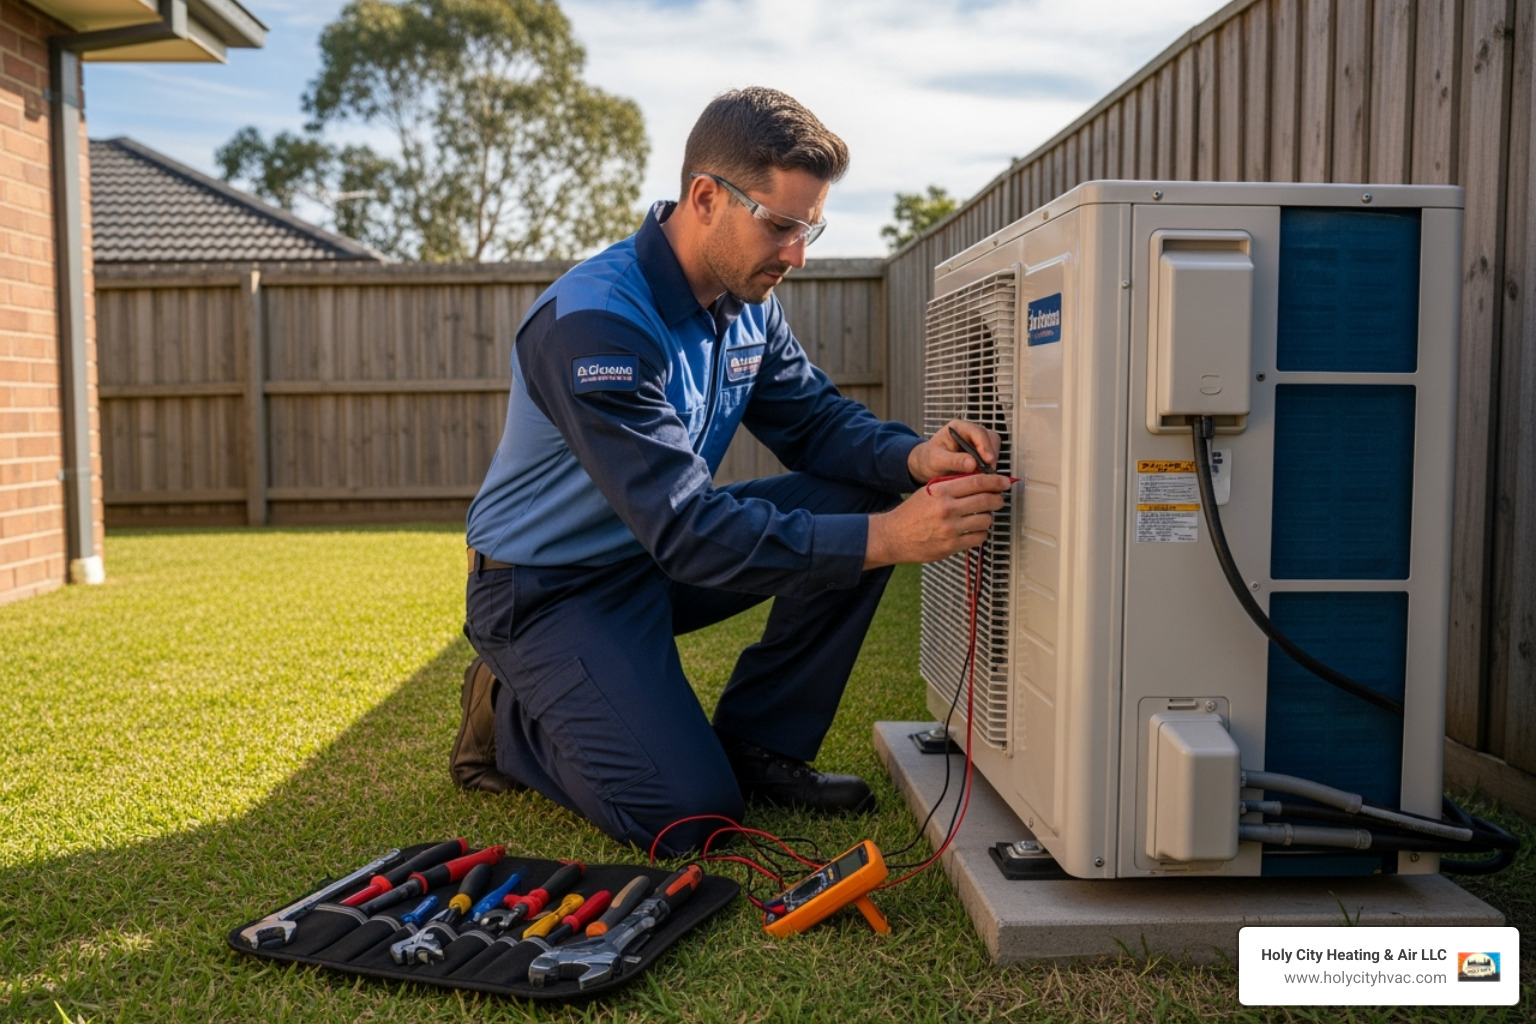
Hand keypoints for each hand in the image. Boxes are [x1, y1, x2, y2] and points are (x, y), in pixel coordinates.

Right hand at [864, 473, 1010, 568]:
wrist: (893, 536)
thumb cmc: (912, 513)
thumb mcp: (928, 491)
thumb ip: (952, 485)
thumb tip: (980, 480)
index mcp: (941, 491)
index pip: (978, 482)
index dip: (996, 481)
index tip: (1004, 482)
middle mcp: (946, 509)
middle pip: (987, 500)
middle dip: (998, 499)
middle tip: (998, 499)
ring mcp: (950, 529)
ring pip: (986, 520)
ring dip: (988, 518)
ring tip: (981, 517)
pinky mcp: (951, 546)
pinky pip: (979, 538)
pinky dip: (980, 533)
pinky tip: (973, 530)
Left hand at [907, 419, 1002, 482]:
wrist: (927, 465)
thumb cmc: (929, 459)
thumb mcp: (937, 460)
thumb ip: (953, 461)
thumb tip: (972, 464)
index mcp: (958, 427)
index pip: (977, 432)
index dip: (985, 445)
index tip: (988, 460)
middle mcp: (970, 431)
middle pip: (990, 438)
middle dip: (990, 455)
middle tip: (988, 471)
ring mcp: (977, 441)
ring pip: (993, 448)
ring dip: (991, 462)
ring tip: (983, 475)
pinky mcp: (981, 452)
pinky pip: (991, 457)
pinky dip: (989, 466)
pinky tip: (982, 476)